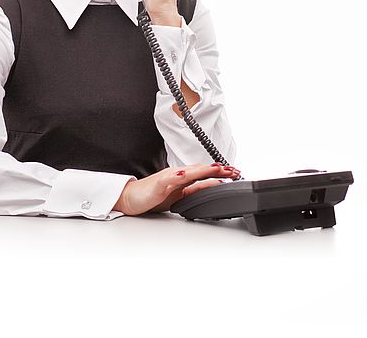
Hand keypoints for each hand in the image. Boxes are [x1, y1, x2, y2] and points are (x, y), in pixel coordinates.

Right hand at [114, 163, 241, 215]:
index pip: (205, 173)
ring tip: (216, 168)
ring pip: (188, 172)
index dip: (221, 172)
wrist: (131, 197)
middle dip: (217, 169)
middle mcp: (178, 174)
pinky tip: (184, 175)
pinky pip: (168, 179)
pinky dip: (177, 176)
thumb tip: (212, 188)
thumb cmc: (153, 196)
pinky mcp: (158, 184)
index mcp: (183, 178)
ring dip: (202, 169)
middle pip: (201, 170)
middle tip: (233, 170)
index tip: (235, 172)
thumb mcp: (179, 196)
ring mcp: (168, 178)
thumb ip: (194, 191)